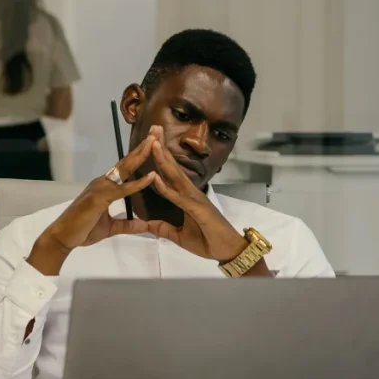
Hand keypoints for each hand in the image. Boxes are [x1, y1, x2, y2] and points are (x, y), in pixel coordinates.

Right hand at [27, 131, 159, 274]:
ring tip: (154, 142)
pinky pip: (122, 189)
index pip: (125, 167)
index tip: (152, 142)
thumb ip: (128, 225)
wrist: (63, 237)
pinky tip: (151, 177)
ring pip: (125, 169)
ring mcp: (100, 188)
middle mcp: (103, 182)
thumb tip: (144, 225)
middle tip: (156, 130)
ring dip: (140, 155)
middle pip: (126, 162)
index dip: (139, 154)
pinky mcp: (100, 198)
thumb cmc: (82, 230)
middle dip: (142, 146)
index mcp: (105, 186)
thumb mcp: (111, 228)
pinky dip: (137, 183)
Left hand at [146, 127, 248, 262]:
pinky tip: (156, 177)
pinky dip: (166, 187)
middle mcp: (190, 192)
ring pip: (175, 176)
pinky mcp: (197, 209)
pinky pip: (178, 197)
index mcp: (186, 196)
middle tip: (153, 127)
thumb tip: (149, 226)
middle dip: (162, 147)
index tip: (150, 140)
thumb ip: (164, 229)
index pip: (170, 173)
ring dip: (163, 159)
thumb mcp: (179, 236)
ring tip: (152, 142)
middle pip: (172, 167)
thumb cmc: (208, 241)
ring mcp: (194, 198)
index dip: (160, 157)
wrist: (229, 251)